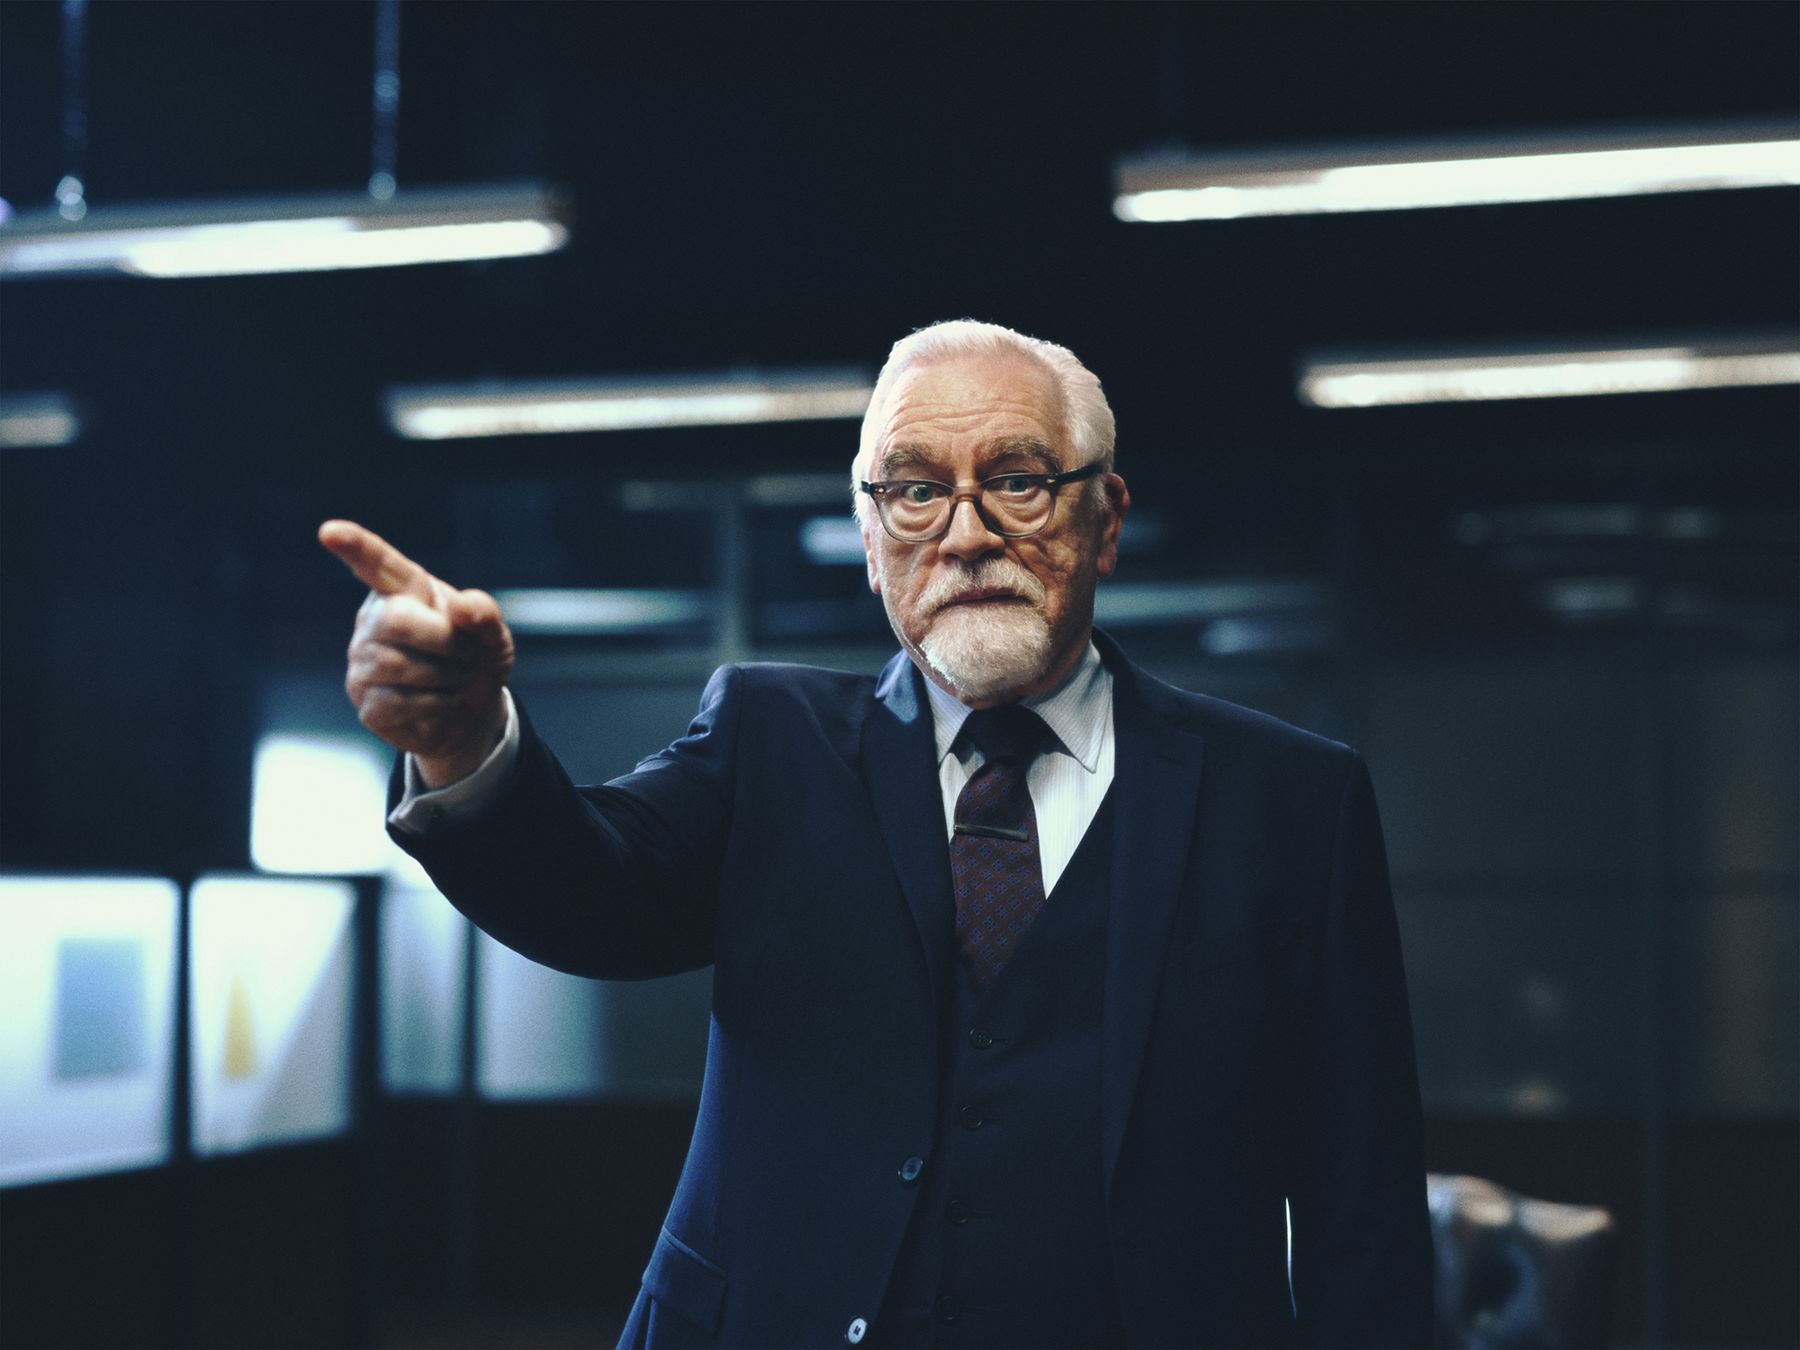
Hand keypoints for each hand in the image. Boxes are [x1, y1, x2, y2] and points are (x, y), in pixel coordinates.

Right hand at [318, 519, 514, 787]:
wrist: (474, 712)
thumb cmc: (476, 660)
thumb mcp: (493, 634)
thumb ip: (485, 615)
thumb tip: (463, 607)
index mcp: (405, 591)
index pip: (377, 563)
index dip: (356, 546)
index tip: (330, 532)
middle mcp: (375, 621)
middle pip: (396, 619)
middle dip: (445, 640)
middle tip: (467, 654)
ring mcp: (364, 663)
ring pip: (397, 664)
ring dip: (445, 676)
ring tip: (455, 678)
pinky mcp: (367, 703)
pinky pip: (397, 702)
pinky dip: (436, 704)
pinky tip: (442, 701)